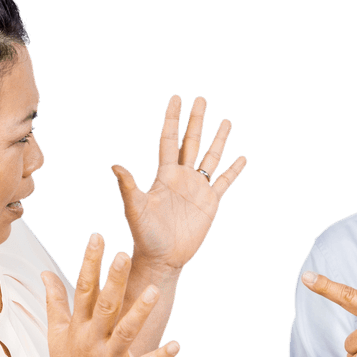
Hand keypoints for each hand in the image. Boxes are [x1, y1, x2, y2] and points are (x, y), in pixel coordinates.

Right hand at [42, 233, 179, 356]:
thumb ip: (55, 302)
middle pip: (105, 305)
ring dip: (140, 312)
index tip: (97, 236)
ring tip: (154, 292)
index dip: (90, 261)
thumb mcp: (57, 335)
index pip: (83, 288)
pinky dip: (160, 356)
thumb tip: (44, 272)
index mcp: (78, 327)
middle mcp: (93, 341)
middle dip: (115, 280)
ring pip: (126, 332)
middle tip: (125, 254)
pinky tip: (177, 345)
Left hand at [111, 95, 246, 272]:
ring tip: (226, 121)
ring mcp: (197, 189)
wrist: (162, 258)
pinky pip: (224, 182)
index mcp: (164, 175)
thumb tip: (114, 165)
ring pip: (210, 158)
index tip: (176, 98)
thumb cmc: (145, 235)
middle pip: (191, 141)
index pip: (169, 139)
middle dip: (196, 120)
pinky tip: (241, 158)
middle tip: (201, 98)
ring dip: (218, 140)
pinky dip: (233, 170)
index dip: (172, 119)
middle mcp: (182, 177)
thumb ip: (128, 187)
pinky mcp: (210, 203)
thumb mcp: (135, 209)